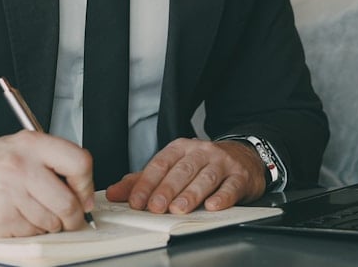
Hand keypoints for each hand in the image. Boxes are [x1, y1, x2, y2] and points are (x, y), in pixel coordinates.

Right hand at [0, 131, 94, 236]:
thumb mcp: (19, 149)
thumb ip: (52, 164)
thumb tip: (83, 193)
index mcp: (31, 143)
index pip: (79, 162)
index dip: (87, 185)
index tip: (84, 196)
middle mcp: (20, 165)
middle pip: (68, 202)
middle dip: (73, 217)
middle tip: (69, 218)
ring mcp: (9, 193)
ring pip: (51, 222)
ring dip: (49, 225)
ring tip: (32, 212)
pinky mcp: (0, 218)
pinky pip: (31, 233)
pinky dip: (29, 231)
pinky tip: (15, 217)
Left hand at [105, 138, 263, 214]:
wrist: (243, 157)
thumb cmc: (202, 165)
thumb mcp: (172, 168)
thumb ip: (143, 181)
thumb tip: (115, 193)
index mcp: (180, 148)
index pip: (160, 164)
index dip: (147, 183)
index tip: (136, 201)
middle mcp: (201, 152)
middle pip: (182, 170)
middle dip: (167, 189)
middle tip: (156, 207)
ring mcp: (222, 162)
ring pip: (206, 177)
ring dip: (191, 193)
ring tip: (179, 208)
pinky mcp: (240, 176)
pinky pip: (231, 186)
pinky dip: (222, 196)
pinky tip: (212, 205)